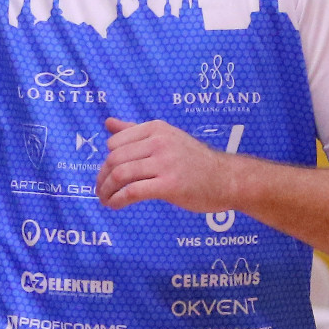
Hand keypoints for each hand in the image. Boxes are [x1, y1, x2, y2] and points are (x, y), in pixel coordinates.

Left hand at [96, 118, 239, 211]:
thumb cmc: (196, 161)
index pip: (115, 143)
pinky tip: (115, 205)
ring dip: (106, 190)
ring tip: (105, 200)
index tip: (107, 175)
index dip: (106, 161)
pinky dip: (118, 200)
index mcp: (156, 129)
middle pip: (115, 159)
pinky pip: (132, 192)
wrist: (228, 179)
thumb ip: (135, 131)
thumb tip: (107, 122)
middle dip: (102, 178)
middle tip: (100, 191)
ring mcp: (165, 163)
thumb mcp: (167, 138)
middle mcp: (159, 142)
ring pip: (120, 174)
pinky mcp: (169, 185)